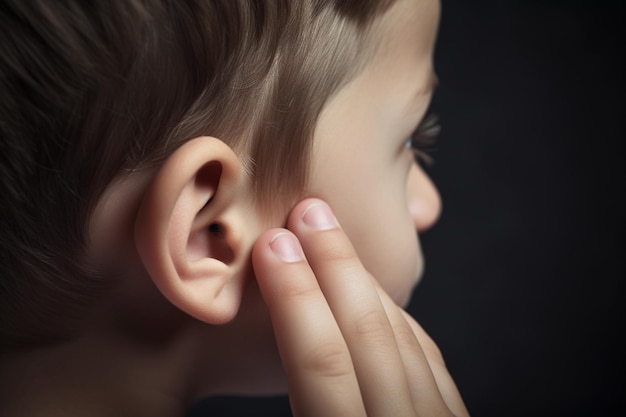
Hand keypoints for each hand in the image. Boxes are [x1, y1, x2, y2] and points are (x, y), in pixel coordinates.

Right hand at [252, 199, 469, 416]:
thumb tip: (257, 346)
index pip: (320, 362)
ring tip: (332, 239)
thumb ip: (296, 391)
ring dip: (365, 282)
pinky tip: (375, 295)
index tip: (273, 245)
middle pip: (369, 334)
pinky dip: (398, 318)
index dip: (294, 299)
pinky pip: (429, 358)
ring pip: (405, 338)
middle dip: (336, 266)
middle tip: (309, 212)